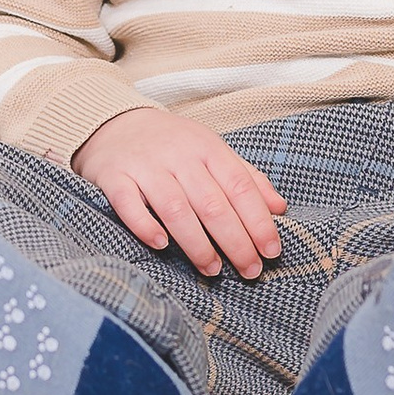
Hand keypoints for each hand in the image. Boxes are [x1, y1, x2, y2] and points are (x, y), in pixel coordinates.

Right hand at [72, 107, 287, 280]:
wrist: (114, 124)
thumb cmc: (173, 145)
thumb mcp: (212, 151)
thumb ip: (246, 178)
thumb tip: (280, 208)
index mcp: (207, 148)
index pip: (239, 186)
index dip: (258, 221)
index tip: (271, 251)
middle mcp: (178, 156)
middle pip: (212, 203)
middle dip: (235, 242)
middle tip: (249, 271)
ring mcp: (145, 166)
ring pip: (176, 209)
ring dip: (197, 244)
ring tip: (213, 270)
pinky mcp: (114, 177)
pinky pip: (129, 205)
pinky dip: (145, 227)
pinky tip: (161, 245)